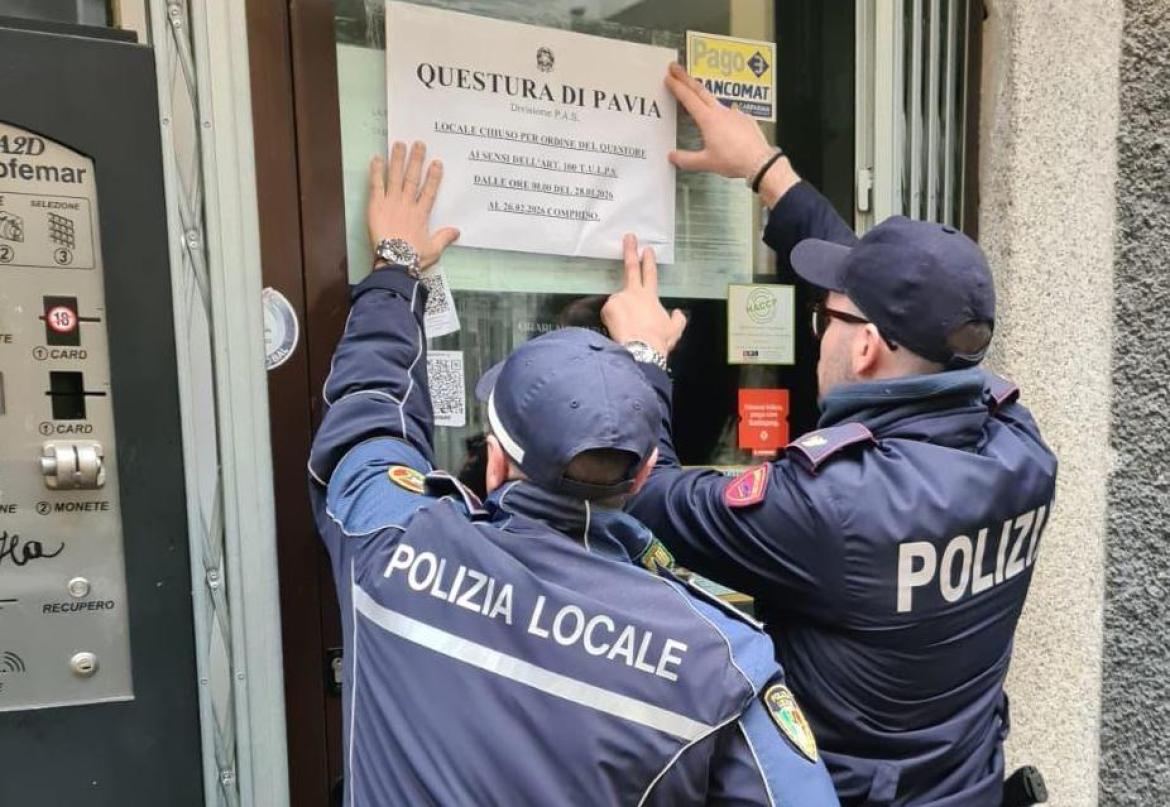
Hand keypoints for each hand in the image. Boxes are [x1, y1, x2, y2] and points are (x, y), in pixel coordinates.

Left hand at [368, 141, 458, 270]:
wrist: (395, 262)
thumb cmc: (414, 257)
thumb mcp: (433, 249)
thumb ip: (444, 237)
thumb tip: (456, 232)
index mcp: (421, 214)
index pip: (429, 191)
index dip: (434, 177)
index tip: (437, 163)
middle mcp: (407, 204)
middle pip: (413, 178)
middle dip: (416, 160)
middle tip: (418, 144)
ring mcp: (391, 203)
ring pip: (395, 177)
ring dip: (398, 160)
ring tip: (399, 145)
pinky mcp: (376, 206)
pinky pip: (376, 185)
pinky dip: (376, 172)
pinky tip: (376, 159)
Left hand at [602, 234, 686, 355]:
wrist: (642, 348)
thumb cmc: (658, 340)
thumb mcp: (674, 330)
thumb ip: (677, 320)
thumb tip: (678, 313)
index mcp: (650, 297)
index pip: (650, 275)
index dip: (648, 261)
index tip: (646, 249)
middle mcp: (634, 293)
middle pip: (631, 268)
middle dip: (630, 251)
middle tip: (628, 237)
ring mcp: (619, 298)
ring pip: (617, 305)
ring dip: (620, 316)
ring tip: (627, 331)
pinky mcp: (608, 307)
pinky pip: (608, 315)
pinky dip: (612, 323)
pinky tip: (619, 332)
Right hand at [664, 62, 773, 178]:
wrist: (760, 161)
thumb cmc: (735, 160)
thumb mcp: (706, 162)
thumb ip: (687, 159)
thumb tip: (673, 157)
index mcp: (708, 120)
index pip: (688, 98)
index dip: (677, 86)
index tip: (669, 78)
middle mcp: (721, 112)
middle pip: (700, 90)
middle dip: (686, 78)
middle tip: (676, 68)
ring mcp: (734, 113)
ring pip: (714, 100)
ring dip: (702, 95)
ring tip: (696, 96)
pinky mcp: (745, 119)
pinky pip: (730, 112)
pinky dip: (721, 113)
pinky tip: (721, 121)